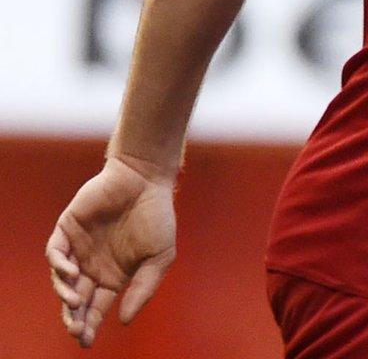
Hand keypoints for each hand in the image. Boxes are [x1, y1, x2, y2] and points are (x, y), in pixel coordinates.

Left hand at [48, 156, 177, 347]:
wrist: (145, 179)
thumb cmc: (157, 216)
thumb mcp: (160, 257)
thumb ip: (144, 288)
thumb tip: (125, 320)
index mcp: (113, 275)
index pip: (95, 307)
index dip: (89, 325)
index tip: (85, 343)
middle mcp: (92, 265)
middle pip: (75, 299)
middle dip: (73, 317)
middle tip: (75, 330)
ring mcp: (78, 247)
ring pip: (60, 279)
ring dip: (64, 294)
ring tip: (75, 302)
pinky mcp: (66, 229)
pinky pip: (54, 253)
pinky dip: (59, 267)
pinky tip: (72, 273)